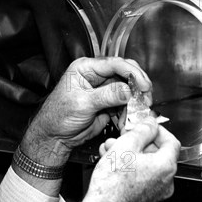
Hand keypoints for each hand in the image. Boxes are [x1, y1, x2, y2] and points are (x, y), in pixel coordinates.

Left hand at [23, 57, 152, 162]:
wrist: (55, 137)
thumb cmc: (59, 116)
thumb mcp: (83, 103)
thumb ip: (107, 95)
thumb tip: (128, 90)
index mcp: (86, 68)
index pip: (114, 63)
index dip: (132, 73)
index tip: (144, 84)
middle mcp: (96, 76)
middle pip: (125, 74)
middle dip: (138, 86)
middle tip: (147, 98)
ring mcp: (104, 90)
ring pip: (128, 90)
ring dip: (135, 102)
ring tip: (139, 112)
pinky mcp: (108, 104)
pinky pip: (125, 105)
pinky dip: (129, 113)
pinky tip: (127, 121)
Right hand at [89, 117, 179, 201]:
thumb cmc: (111, 184)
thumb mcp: (126, 145)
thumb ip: (142, 130)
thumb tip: (150, 123)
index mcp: (166, 166)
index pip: (171, 141)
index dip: (157, 130)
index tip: (146, 126)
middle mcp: (166, 181)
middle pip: (158, 153)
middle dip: (138, 142)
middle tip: (123, 137)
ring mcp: (157, 193)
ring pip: (148, 165)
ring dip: (131, 154)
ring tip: (112, 150)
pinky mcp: (147, 200)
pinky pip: (143, 177)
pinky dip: (131, 168)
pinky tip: (114, 164)